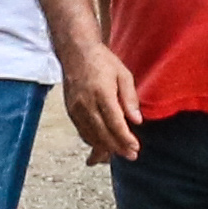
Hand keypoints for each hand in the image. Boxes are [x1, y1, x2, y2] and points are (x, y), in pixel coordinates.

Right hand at [66, 43, 144, 163]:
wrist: (76, 53)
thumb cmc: (103, 62)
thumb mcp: (124, 74)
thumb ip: (130, 98)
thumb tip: (137, 121)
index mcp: (101, 92)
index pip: (114, 122)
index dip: (125, 138)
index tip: (135, 148)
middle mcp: (86, 103)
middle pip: (102, 133)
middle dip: (117, 147)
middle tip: (131, 156)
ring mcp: (75, 109)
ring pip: (90, 135)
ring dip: (105, 148)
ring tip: (119, 154)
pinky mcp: (70, 111)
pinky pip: (82, 131)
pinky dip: (93, 141)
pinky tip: (103, 146)